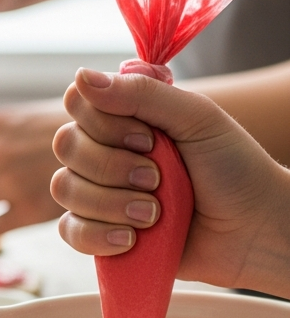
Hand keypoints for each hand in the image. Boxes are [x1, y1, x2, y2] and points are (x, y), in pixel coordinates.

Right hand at [50, 69, 289, 297]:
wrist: (252, 230)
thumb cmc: (233, 169)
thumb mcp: (196, 118)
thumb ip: (141, 94)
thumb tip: (81, 77)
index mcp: (127, 118)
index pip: (78, 105)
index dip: (103, 123)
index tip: (148, 138)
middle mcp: (108, 151)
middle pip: (66, 146)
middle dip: (111, 166)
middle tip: (156, 179)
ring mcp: (101, 194)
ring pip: (64, 188)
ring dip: (110, 203)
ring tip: (153, 216)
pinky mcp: (101, 235)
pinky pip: (70, 231)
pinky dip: (98, 235)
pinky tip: (131, 240)